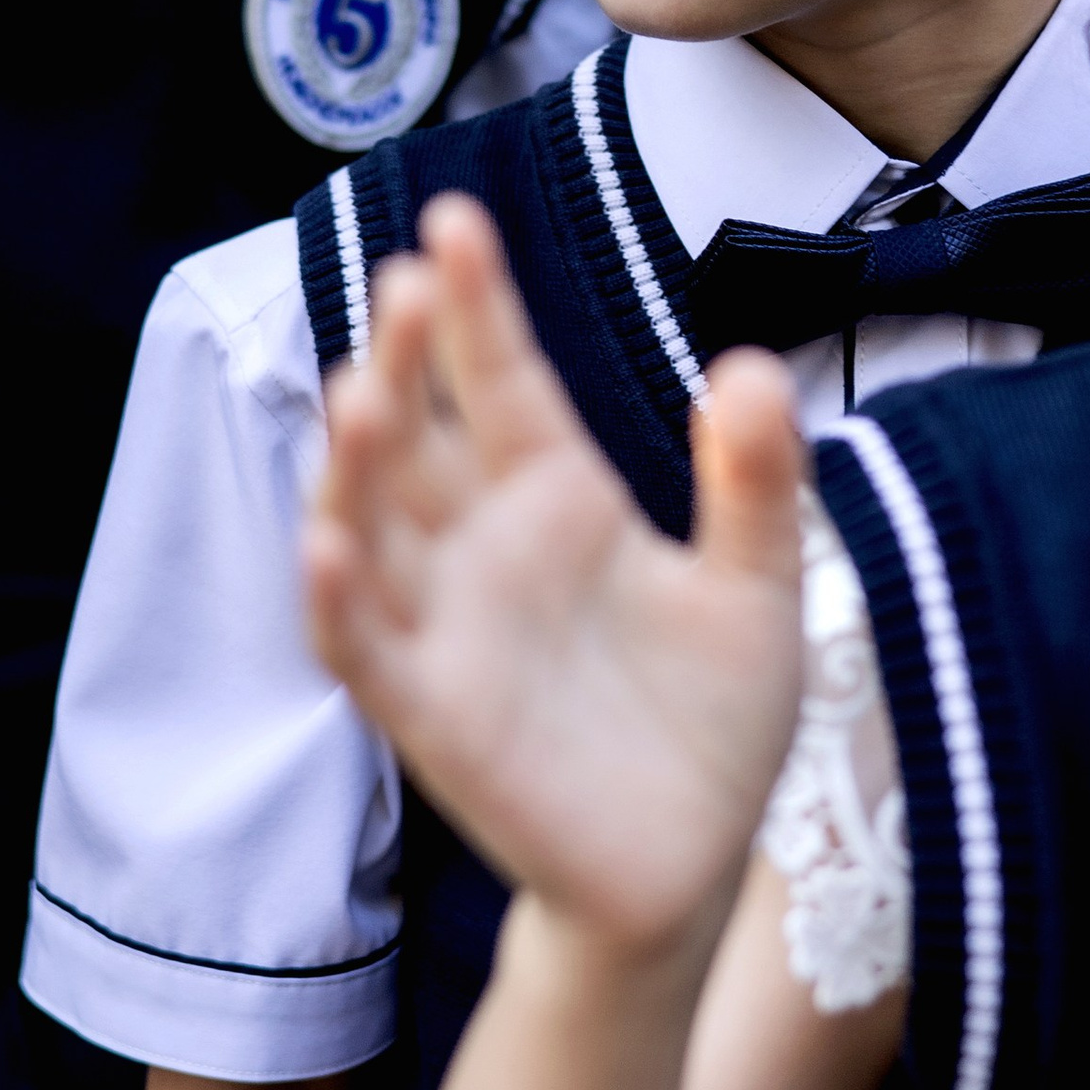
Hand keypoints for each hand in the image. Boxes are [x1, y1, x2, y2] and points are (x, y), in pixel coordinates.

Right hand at [305, 196, 806, 959]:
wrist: (697, 865)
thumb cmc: (715, 721)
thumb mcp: (760, 585)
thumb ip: (756, 481)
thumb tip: (748, 363)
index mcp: (558, 498)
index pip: (500, 382)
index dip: (475, 307)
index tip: (456, 225)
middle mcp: (484, 548)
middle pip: (421, 435)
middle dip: (405, 362)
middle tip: (406, 282)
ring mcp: (448, 628)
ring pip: (372, 527)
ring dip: (354, 466)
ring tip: (359, 393)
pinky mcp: (432, 715)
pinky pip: (364, 651)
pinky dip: (338, 602)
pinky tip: (330, 547)